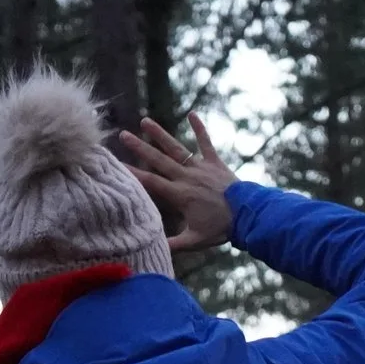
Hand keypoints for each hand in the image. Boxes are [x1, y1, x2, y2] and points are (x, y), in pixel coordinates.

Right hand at [120, 115, 237, 252]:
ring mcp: (201, 168)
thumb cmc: (220, 229)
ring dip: (160, 134)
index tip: (116, 165)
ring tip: (145, 121)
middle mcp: (187, 178)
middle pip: (159, 160)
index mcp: (180, 195)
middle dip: (140, 147)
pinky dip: (200, 129)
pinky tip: (192, 114)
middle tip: (123, 135)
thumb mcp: (195, 240)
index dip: (133, 174)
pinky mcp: (215, 163)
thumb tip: (152, 249)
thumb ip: (173, 244)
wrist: (248, 215)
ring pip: (177, 148)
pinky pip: (206, 143)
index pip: (151, 182)